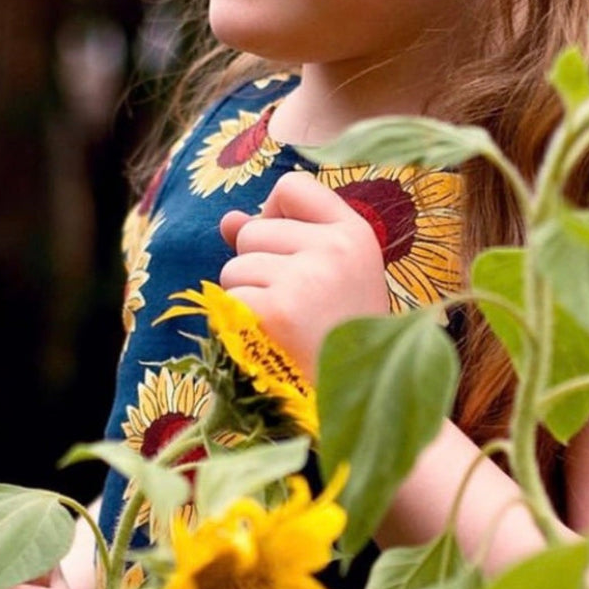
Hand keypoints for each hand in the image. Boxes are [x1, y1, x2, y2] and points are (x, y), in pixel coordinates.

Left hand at [219, 170, 389, 378]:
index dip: (275, 213)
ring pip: (234, 267)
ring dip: (246, 298)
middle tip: (295, 307)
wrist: (360, 402)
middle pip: (252, 231)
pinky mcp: (276, 311)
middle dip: (257, 267)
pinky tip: (271, 343)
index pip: (292, 186)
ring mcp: (305, 278)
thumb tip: (228, 220)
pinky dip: (238, 325)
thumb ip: (281, 240)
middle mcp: (334, 248)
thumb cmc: (339, 337)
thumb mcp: (329, 277)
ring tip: (285, 328)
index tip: (287, 248)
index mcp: (355, 233)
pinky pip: (228, 299)